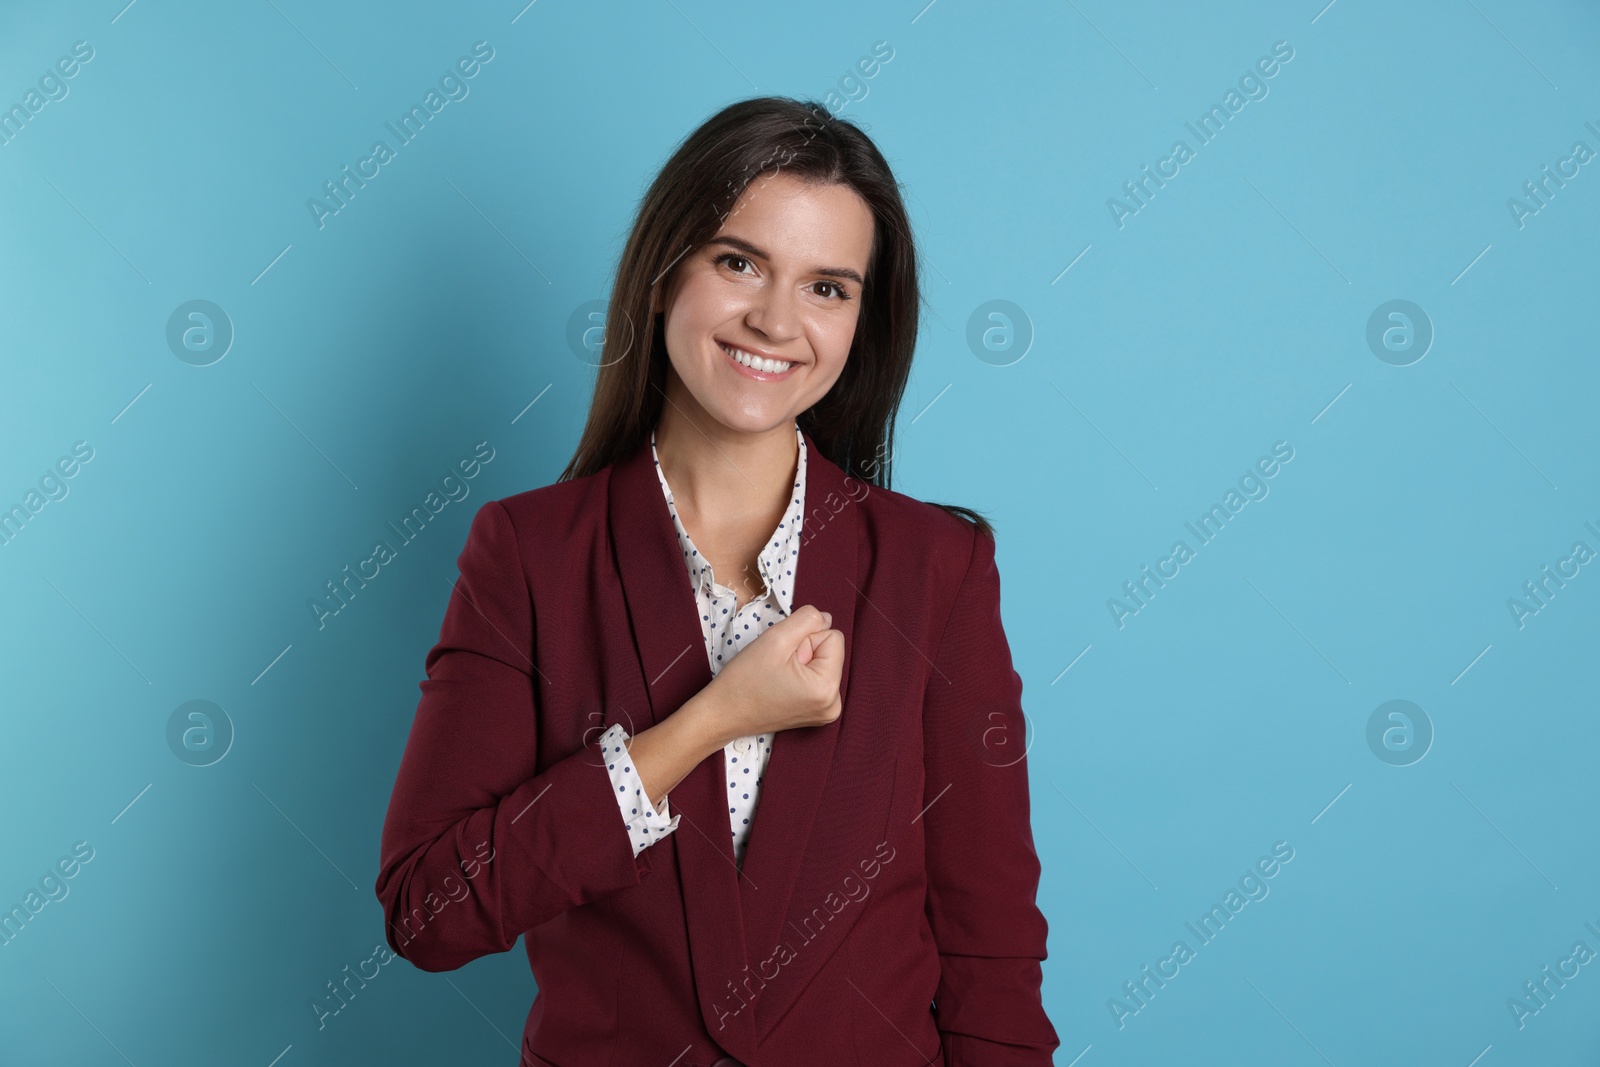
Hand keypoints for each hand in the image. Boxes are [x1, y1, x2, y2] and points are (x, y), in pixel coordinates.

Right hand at [696, 605, 843, 746]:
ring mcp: (826, 711)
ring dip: (801, 662)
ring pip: (822, 662)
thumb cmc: (744, 681)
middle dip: (803, 652)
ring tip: (778, 677)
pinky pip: (817, 677)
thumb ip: (808, 620)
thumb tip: (827, 618)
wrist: (723, 714)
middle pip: (829, 651)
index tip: (783, 658)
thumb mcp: (776, 638)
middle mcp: (833, 703)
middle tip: (778, 668)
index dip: (805, 640)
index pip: (833, 637)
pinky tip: (781, 685)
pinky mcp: (817, 713)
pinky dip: (800, 675)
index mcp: (828, 688)